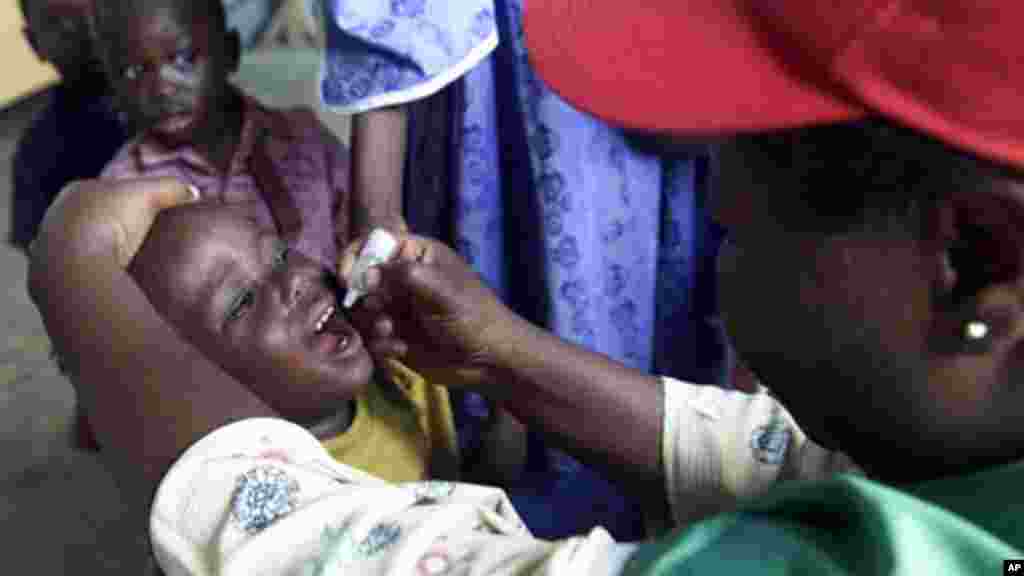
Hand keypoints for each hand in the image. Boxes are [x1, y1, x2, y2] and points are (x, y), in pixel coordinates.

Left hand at [32, 178, 198, 266]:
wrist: (76, 266)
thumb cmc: (109, 221)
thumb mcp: (148, 195)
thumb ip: (171, 188)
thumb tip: (193, 191)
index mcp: (78, 190)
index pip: (110, 189)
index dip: (133, 197)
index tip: (154, 209)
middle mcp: (60, 215)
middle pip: (98, 216)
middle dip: (119, 224)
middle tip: (147, 235)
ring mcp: (55, 245)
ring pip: (90, 242)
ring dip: (109, 249)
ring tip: (136, 259)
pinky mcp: (58, 273)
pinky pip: (87, 267)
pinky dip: (101, 269)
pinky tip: (119, 275)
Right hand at [338, 233, 519, 388]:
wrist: (488, 359)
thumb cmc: (471, 315)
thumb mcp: (440, 289)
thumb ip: (401, 275)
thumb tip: (366, 273)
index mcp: (416, 254)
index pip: (374, 242)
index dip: (356, 257)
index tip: (350, 279)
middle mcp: (402, 278)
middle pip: (360, 278)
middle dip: (362, 298)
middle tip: (380, 312)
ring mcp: (397, 307)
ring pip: (361, 309)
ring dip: (371, 322)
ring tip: (390, 333)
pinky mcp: (395, 335)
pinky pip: (370, 336)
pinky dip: (379, 343)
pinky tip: (399, 350)